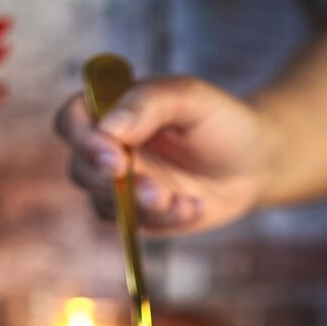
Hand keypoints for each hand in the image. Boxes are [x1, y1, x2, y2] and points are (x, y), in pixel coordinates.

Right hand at [55, 75, 273, 234]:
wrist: (254, 164)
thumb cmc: (221, 121)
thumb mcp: (191, 98)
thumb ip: (149, 103)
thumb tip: (110, 128)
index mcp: (112, 109)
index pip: (72, 121)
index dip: (83, 141)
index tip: (114, 157)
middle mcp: (109, 147)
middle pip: (81, 169)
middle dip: (114, 184)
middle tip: (154, 189)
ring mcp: (122, 186)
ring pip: (105, 204)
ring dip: (142, 206)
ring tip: (179, 200)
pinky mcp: (140, 217)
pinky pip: (136, 228)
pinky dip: (165, 221)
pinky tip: (194, 207)